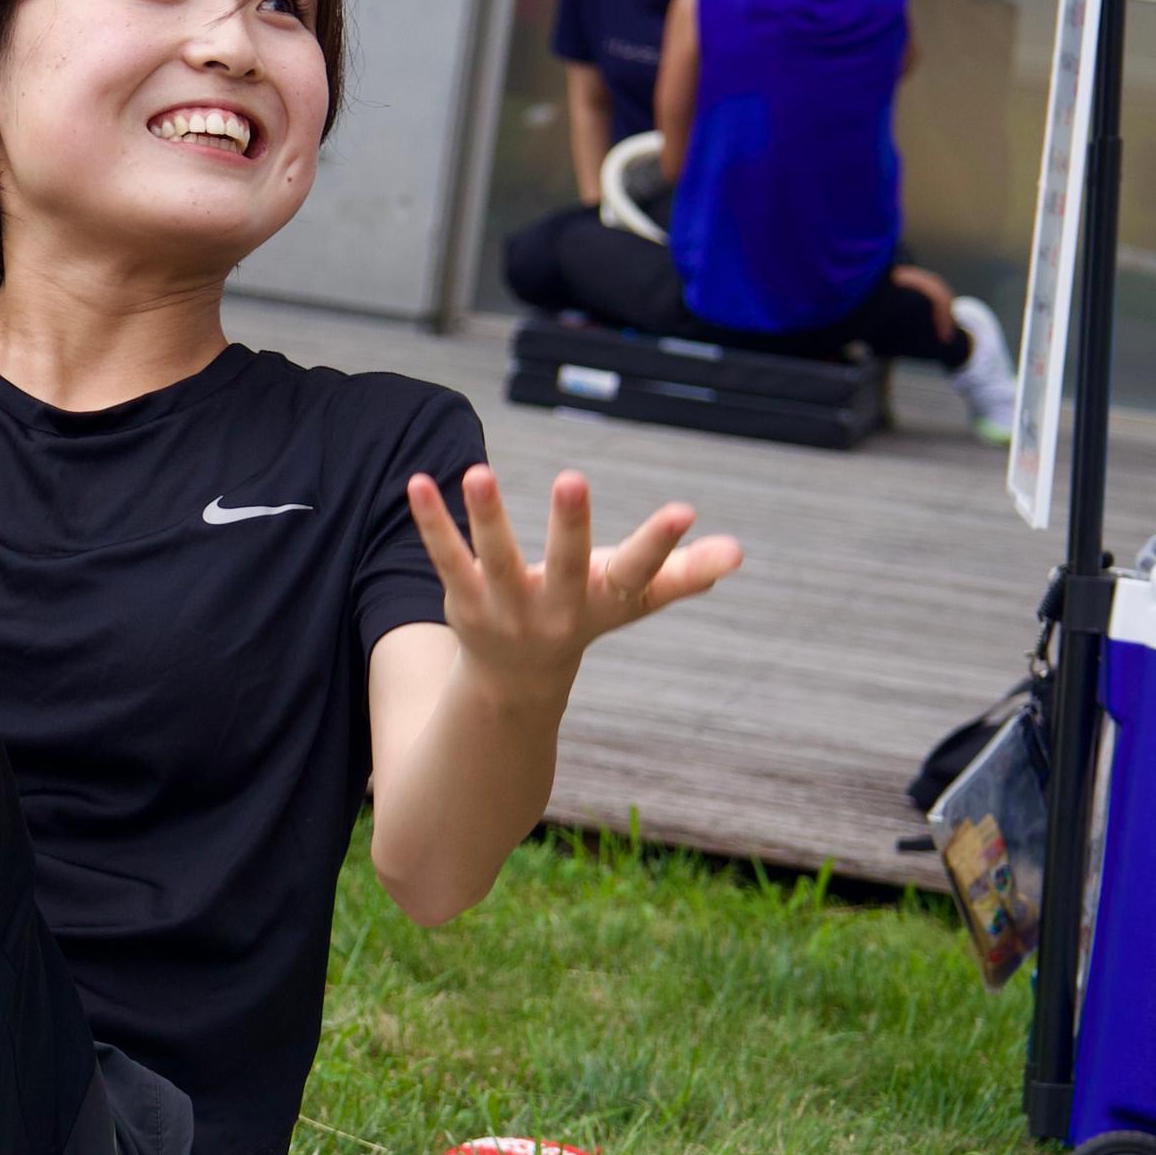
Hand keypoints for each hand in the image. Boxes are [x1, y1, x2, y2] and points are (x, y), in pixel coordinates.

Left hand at [406, 464, 741, 703]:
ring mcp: (508, 609)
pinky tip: (417, 482)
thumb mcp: (632, 597)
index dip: (663, 544)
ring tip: (478, 472)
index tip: (686, 510)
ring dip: (488, 516)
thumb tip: (739, 552)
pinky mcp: (464, 601)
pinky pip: (446, 558)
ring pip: (496, 560)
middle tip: (573, 478)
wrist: (517, 683)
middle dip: (570, 525)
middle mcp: (558, 609)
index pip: (641, 572)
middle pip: (567, 565)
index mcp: (605, 600)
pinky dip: (432, 522)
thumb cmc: (586, 616)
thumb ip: (682, 573)